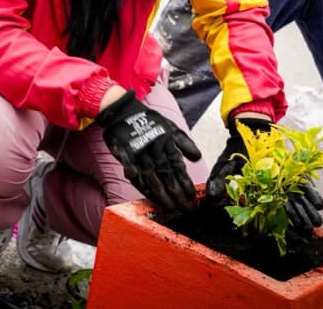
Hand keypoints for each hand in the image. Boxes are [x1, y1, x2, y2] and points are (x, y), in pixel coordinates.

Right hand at [97, 91, 201, 211]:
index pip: (179, 169)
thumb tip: (198, 158)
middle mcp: (156, 152)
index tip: (192, 197)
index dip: (186, 184)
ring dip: (162, 196)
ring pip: (153, 180)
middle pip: (168, 178)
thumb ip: (184, 144)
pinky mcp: (126, 157)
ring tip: (171, 208)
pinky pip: (134, 175)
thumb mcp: (172, 128)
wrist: (125, 112)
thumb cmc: (150, 121)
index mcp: (168, 145)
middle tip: (185, 209)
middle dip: (177, 195)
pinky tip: (148, 196)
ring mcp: (141, 155)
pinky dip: (141, 186)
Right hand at [207, 118, 322, 232]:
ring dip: (307, 212)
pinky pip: (303, 186)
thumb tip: (212, 196)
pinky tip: (319, 204)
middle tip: (308, 233)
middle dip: (296, 222)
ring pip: (296, 202)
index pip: (266, 216)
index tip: (285, 238)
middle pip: (285, 211)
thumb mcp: (224, 167)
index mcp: (255, 198)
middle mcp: (270, 194)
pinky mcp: (292, 174)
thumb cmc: (236, 154)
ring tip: (317, 223)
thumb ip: (218, 182)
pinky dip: (311, 195)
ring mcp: (282, 184)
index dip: (274, 226)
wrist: (250, 134)